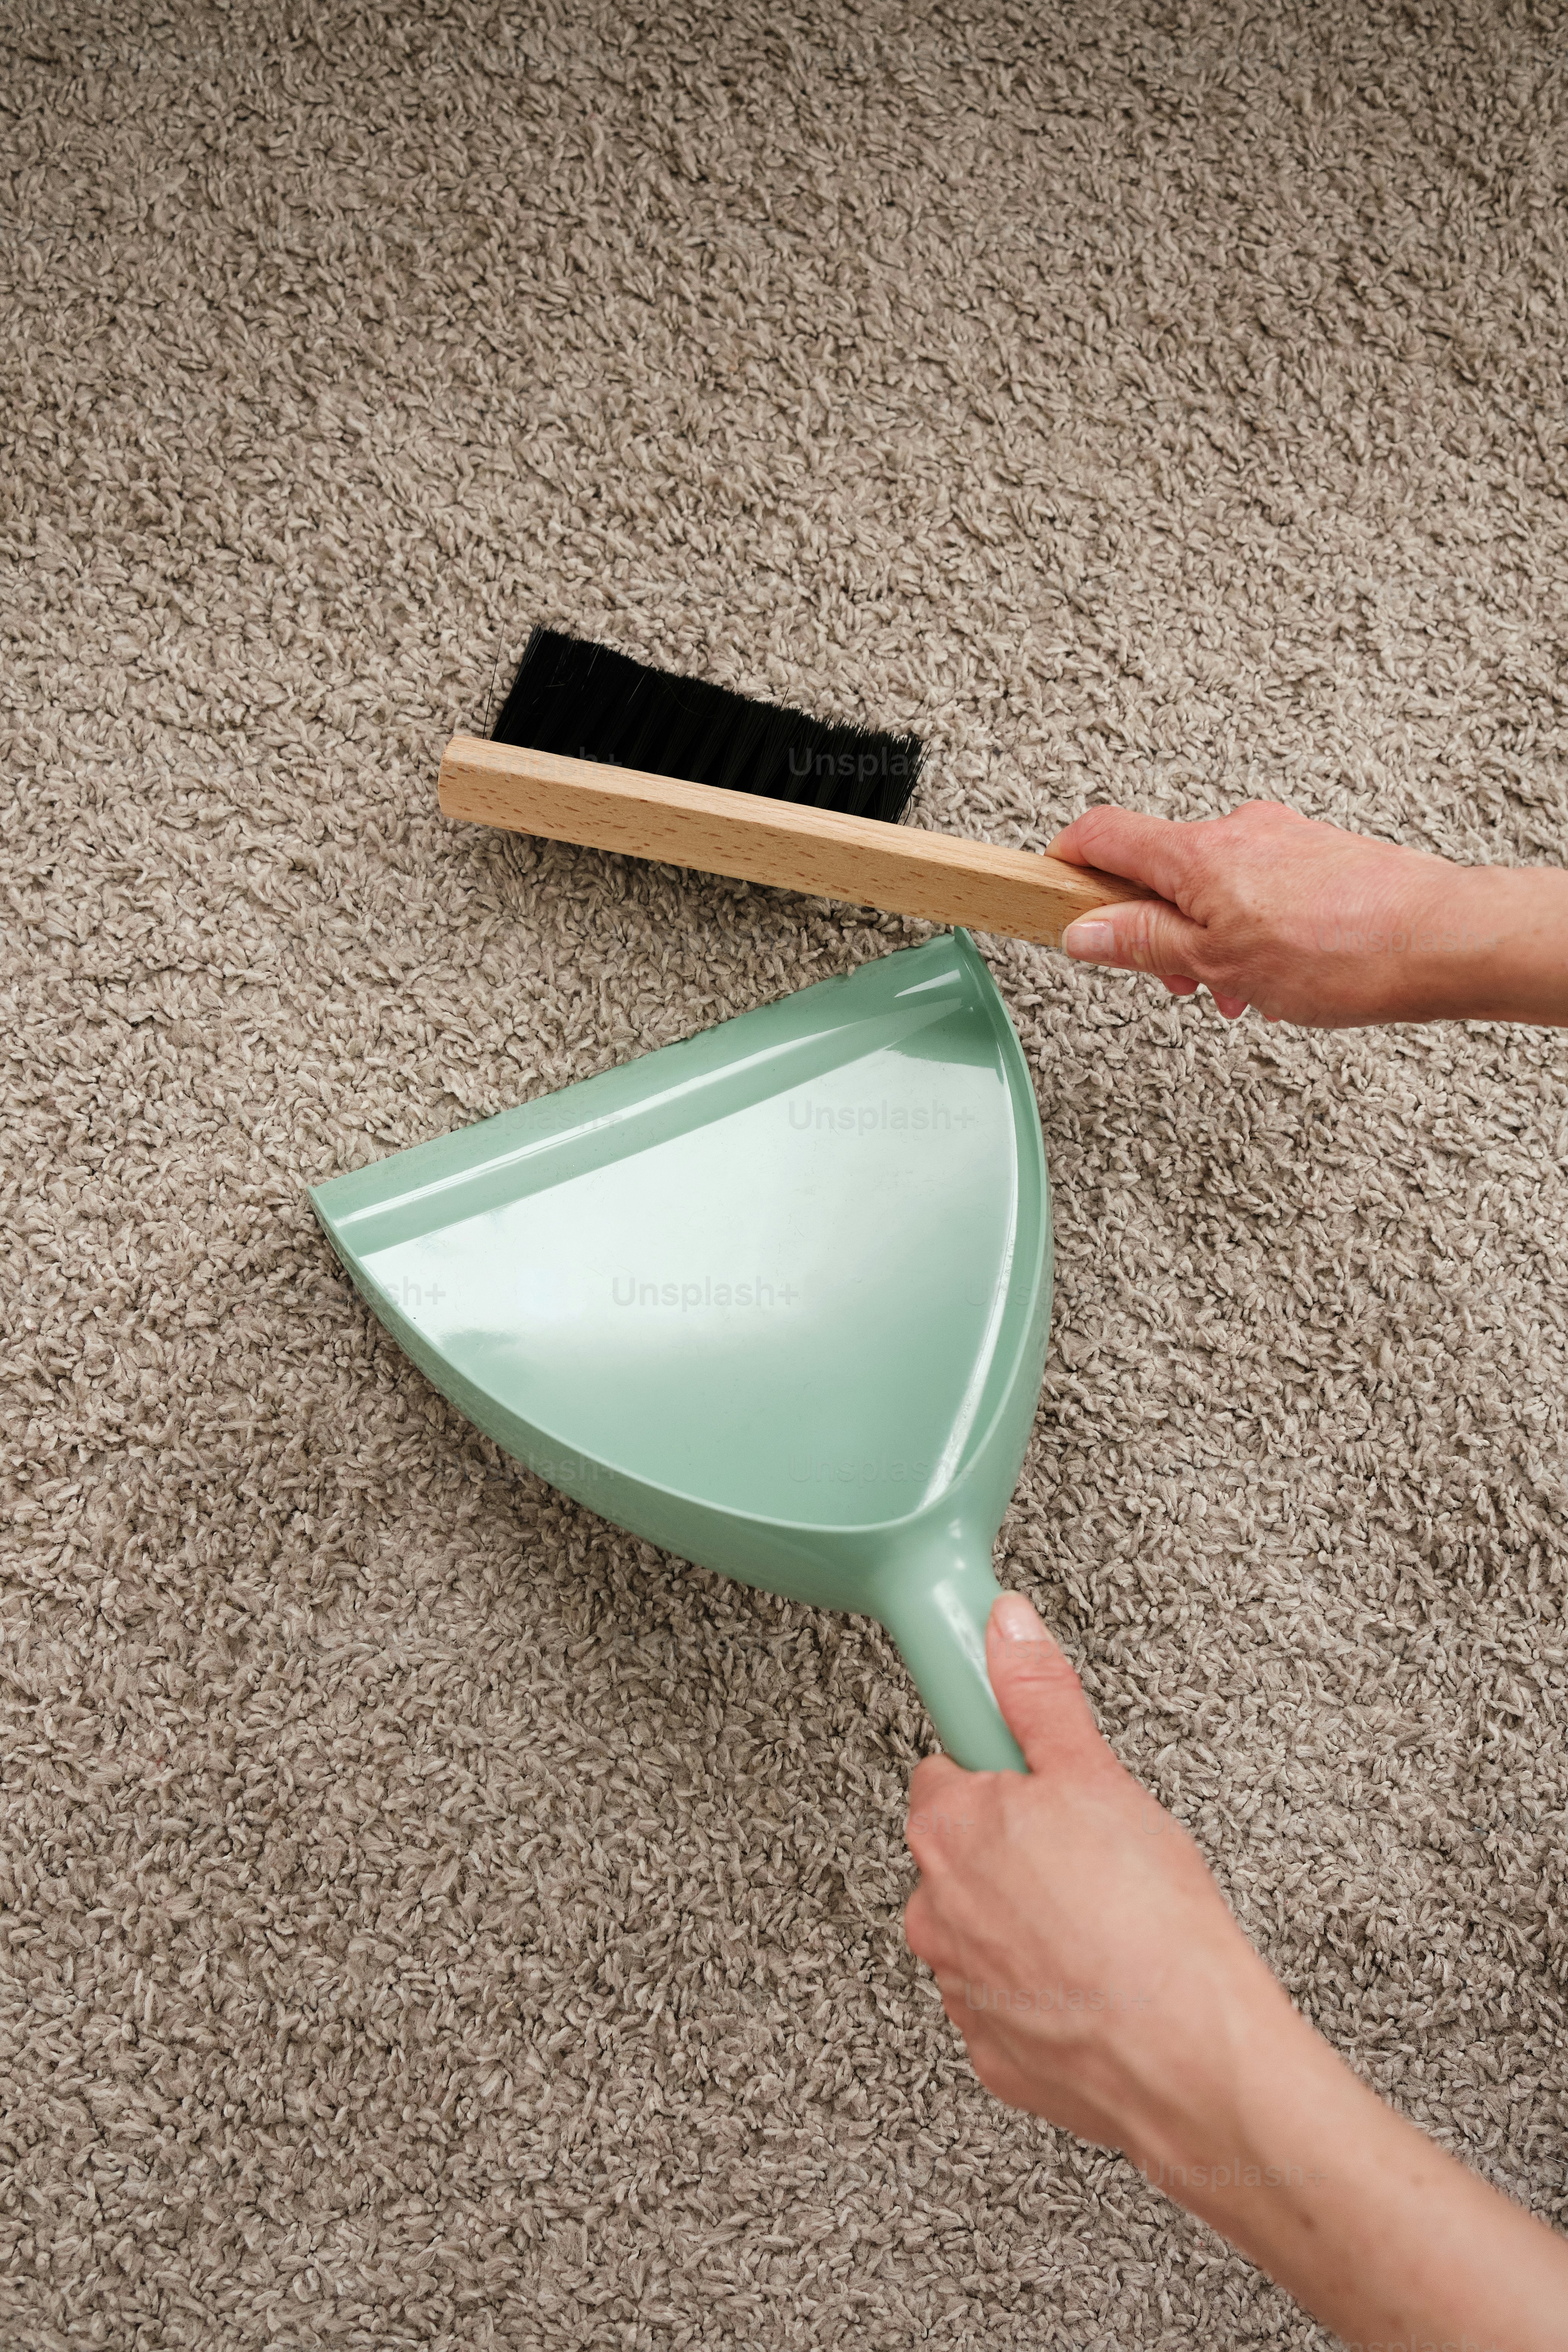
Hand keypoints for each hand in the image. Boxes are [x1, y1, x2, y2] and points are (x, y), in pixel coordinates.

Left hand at [904, 1592, 1567, 2349]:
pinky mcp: (995, 2053)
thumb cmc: (1149, 1919)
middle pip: (963, 1856)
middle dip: (1016, 1851)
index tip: (1041, 1789)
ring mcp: (962, 1990)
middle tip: (1092, 1860)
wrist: (1190, 2056)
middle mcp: (934, 1912)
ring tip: (1105, 1926)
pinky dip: (1046, 1991)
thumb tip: (1005, 1626)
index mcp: (949, 1832)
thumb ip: (1039, 1695)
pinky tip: (1099, 1984)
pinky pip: (1010, 2003)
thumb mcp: (1095, 1775)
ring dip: (1029, 1924)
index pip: (946, 1776)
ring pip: (985, 1931)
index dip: (1002, 1777)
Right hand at [1048, 800, 1567, 1027]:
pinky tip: (1273, 974)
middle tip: (1170, 980)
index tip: (1051, 888)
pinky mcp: (1317, 856)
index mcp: (1198, 852)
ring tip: (1235, 989)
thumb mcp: (1217, 962)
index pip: (1103, 833)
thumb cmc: (1345, 953)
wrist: (1442, 942)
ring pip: (1211, 885)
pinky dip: (1246, 928)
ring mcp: (1281, 839)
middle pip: (1157, 868)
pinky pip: (1256, 887)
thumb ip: (1143, 943)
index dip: (1065, 860)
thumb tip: (1085, 931)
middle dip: (1152, 928)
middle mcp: (1237, 831)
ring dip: (1204, 938)